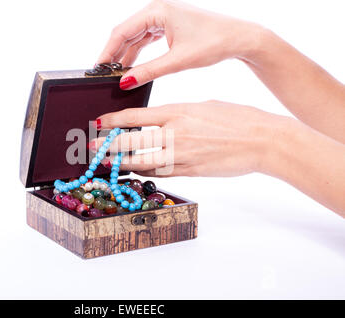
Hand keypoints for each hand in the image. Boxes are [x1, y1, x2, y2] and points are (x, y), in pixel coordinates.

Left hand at [91, 101, 283, 176]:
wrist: (262, 140)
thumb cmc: (237, 118)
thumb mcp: (203, 106)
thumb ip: (179, 114)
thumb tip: (162, 121)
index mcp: (178, 112)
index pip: (135, 116)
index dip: (113, 121)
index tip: (99, 123)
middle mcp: (175, 134)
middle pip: (132, 141)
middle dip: (109, 146)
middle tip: (93, 150)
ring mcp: (182, 155)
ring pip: (143, 162)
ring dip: (123, 163)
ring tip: (108, 165)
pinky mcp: (191, 172)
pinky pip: (162, 173)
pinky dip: (147, 172)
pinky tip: (137, 171)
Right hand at [97, 0, 263, 88]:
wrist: (239, 38)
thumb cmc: (214, 42)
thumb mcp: (177, 61)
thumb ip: (148, 72)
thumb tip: (125, 82)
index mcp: (157, 10)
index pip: (122, 32)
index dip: (108, 51)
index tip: (98, 69)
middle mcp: (157, 10)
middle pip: (126, 33)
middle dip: (115, 54)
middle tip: (104, 75)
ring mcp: (163, 16)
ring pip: (135, 37)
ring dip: (126, 55)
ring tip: (116, 74)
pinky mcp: (168, 25)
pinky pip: (146, 39)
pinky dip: (138, 53)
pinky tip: (132, 67)